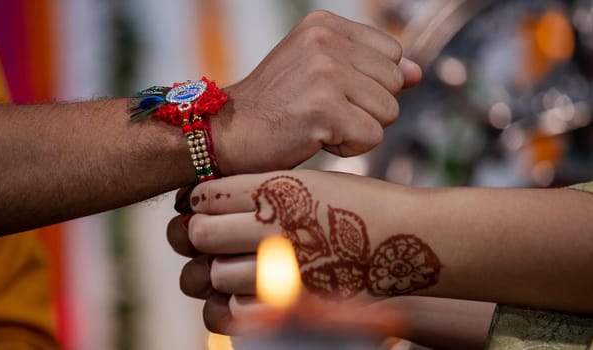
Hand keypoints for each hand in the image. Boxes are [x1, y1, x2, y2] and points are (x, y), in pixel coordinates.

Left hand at [168, 170, 441, 332]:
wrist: (410, 236)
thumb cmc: (362, 204)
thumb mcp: (312, 180)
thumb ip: (265, 188)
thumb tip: (216, 200)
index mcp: (279, 188)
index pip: (207, 195)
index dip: (200, 201)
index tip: (206, 206)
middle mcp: (277, 225)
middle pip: (201, 233)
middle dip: (199, 234)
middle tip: (211, 236)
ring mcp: (287, 265)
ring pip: (215, 274)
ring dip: (218, 271)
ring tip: (233, 265)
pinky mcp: (299, 300)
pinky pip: (239, 310)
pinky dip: (235, 303)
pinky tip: (246, 292)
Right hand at [212, 10, 421, 175]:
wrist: (227, 133)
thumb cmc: (274, 107)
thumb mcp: (320, 73)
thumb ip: (370, 67)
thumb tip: (417, 72)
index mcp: (324, 25)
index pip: (392, 54)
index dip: (368, 84)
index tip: (330, 93)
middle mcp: (325, 41)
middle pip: (394, 84)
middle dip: (366, 107)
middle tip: (322, 112)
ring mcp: (325, 72)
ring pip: (389, 111)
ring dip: (358, 128)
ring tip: (318, 124)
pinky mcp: (324, 108)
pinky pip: (372, 137)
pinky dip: (348, 148)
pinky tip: (315, 140)